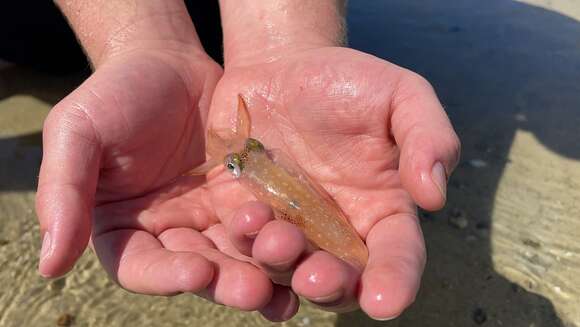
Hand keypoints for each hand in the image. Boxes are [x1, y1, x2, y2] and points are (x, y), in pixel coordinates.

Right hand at [36, 44, 296, 312]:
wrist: (170, 63)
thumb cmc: (116, 93)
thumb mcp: (79, 132)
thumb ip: (64, 193)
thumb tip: (50, 266)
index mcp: (123, 229)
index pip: (141, 266)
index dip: (166, 274)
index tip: (197, 269)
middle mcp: (170, 234)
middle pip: (198, 270)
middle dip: (226, 282)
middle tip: (256, 289)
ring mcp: (212, 220)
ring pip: (238, 257)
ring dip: (264, 274)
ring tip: (292, 287)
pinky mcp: (248, 202)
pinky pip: (267, 229)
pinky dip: (285, 247)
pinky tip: (310, 258)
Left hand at [209, 46, 460, 318]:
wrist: (280, 67)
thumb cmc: (346, 82)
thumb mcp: (399, 95)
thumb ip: (427, 137)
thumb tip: (435, 196)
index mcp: (381, 209)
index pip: (397, 256)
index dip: (395, 281)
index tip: (387, 302)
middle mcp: (335, 231)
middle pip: (339, 279)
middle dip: (331, 286)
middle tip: (317, 276)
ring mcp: (287, 227)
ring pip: (285, 268)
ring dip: (280, 264)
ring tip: (276, 238)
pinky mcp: (244, 218)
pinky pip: (241, 245)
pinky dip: (242, 245)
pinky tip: (243, 220)